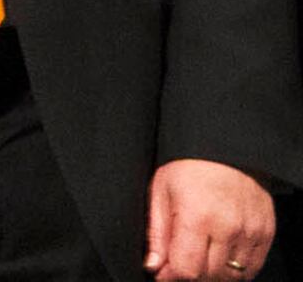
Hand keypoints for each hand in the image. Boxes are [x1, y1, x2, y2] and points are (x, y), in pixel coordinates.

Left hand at [145, 158, 275, 281]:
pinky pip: (252, 268)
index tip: (163, 272)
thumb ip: (157, 233)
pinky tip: (221, 257)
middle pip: (209, 276)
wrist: (226, 149)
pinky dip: (236, 270)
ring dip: (213, 274)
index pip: (187, 269)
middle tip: (180, 262)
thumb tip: (153, 266)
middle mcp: (228, 228)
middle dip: (190, 275)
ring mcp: (250, 232)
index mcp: (197, 217)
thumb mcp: (161, 191)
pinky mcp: (265, 233)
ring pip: (232, 275)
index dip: (172, 276)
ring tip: (200, 257)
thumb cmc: (188, 166)